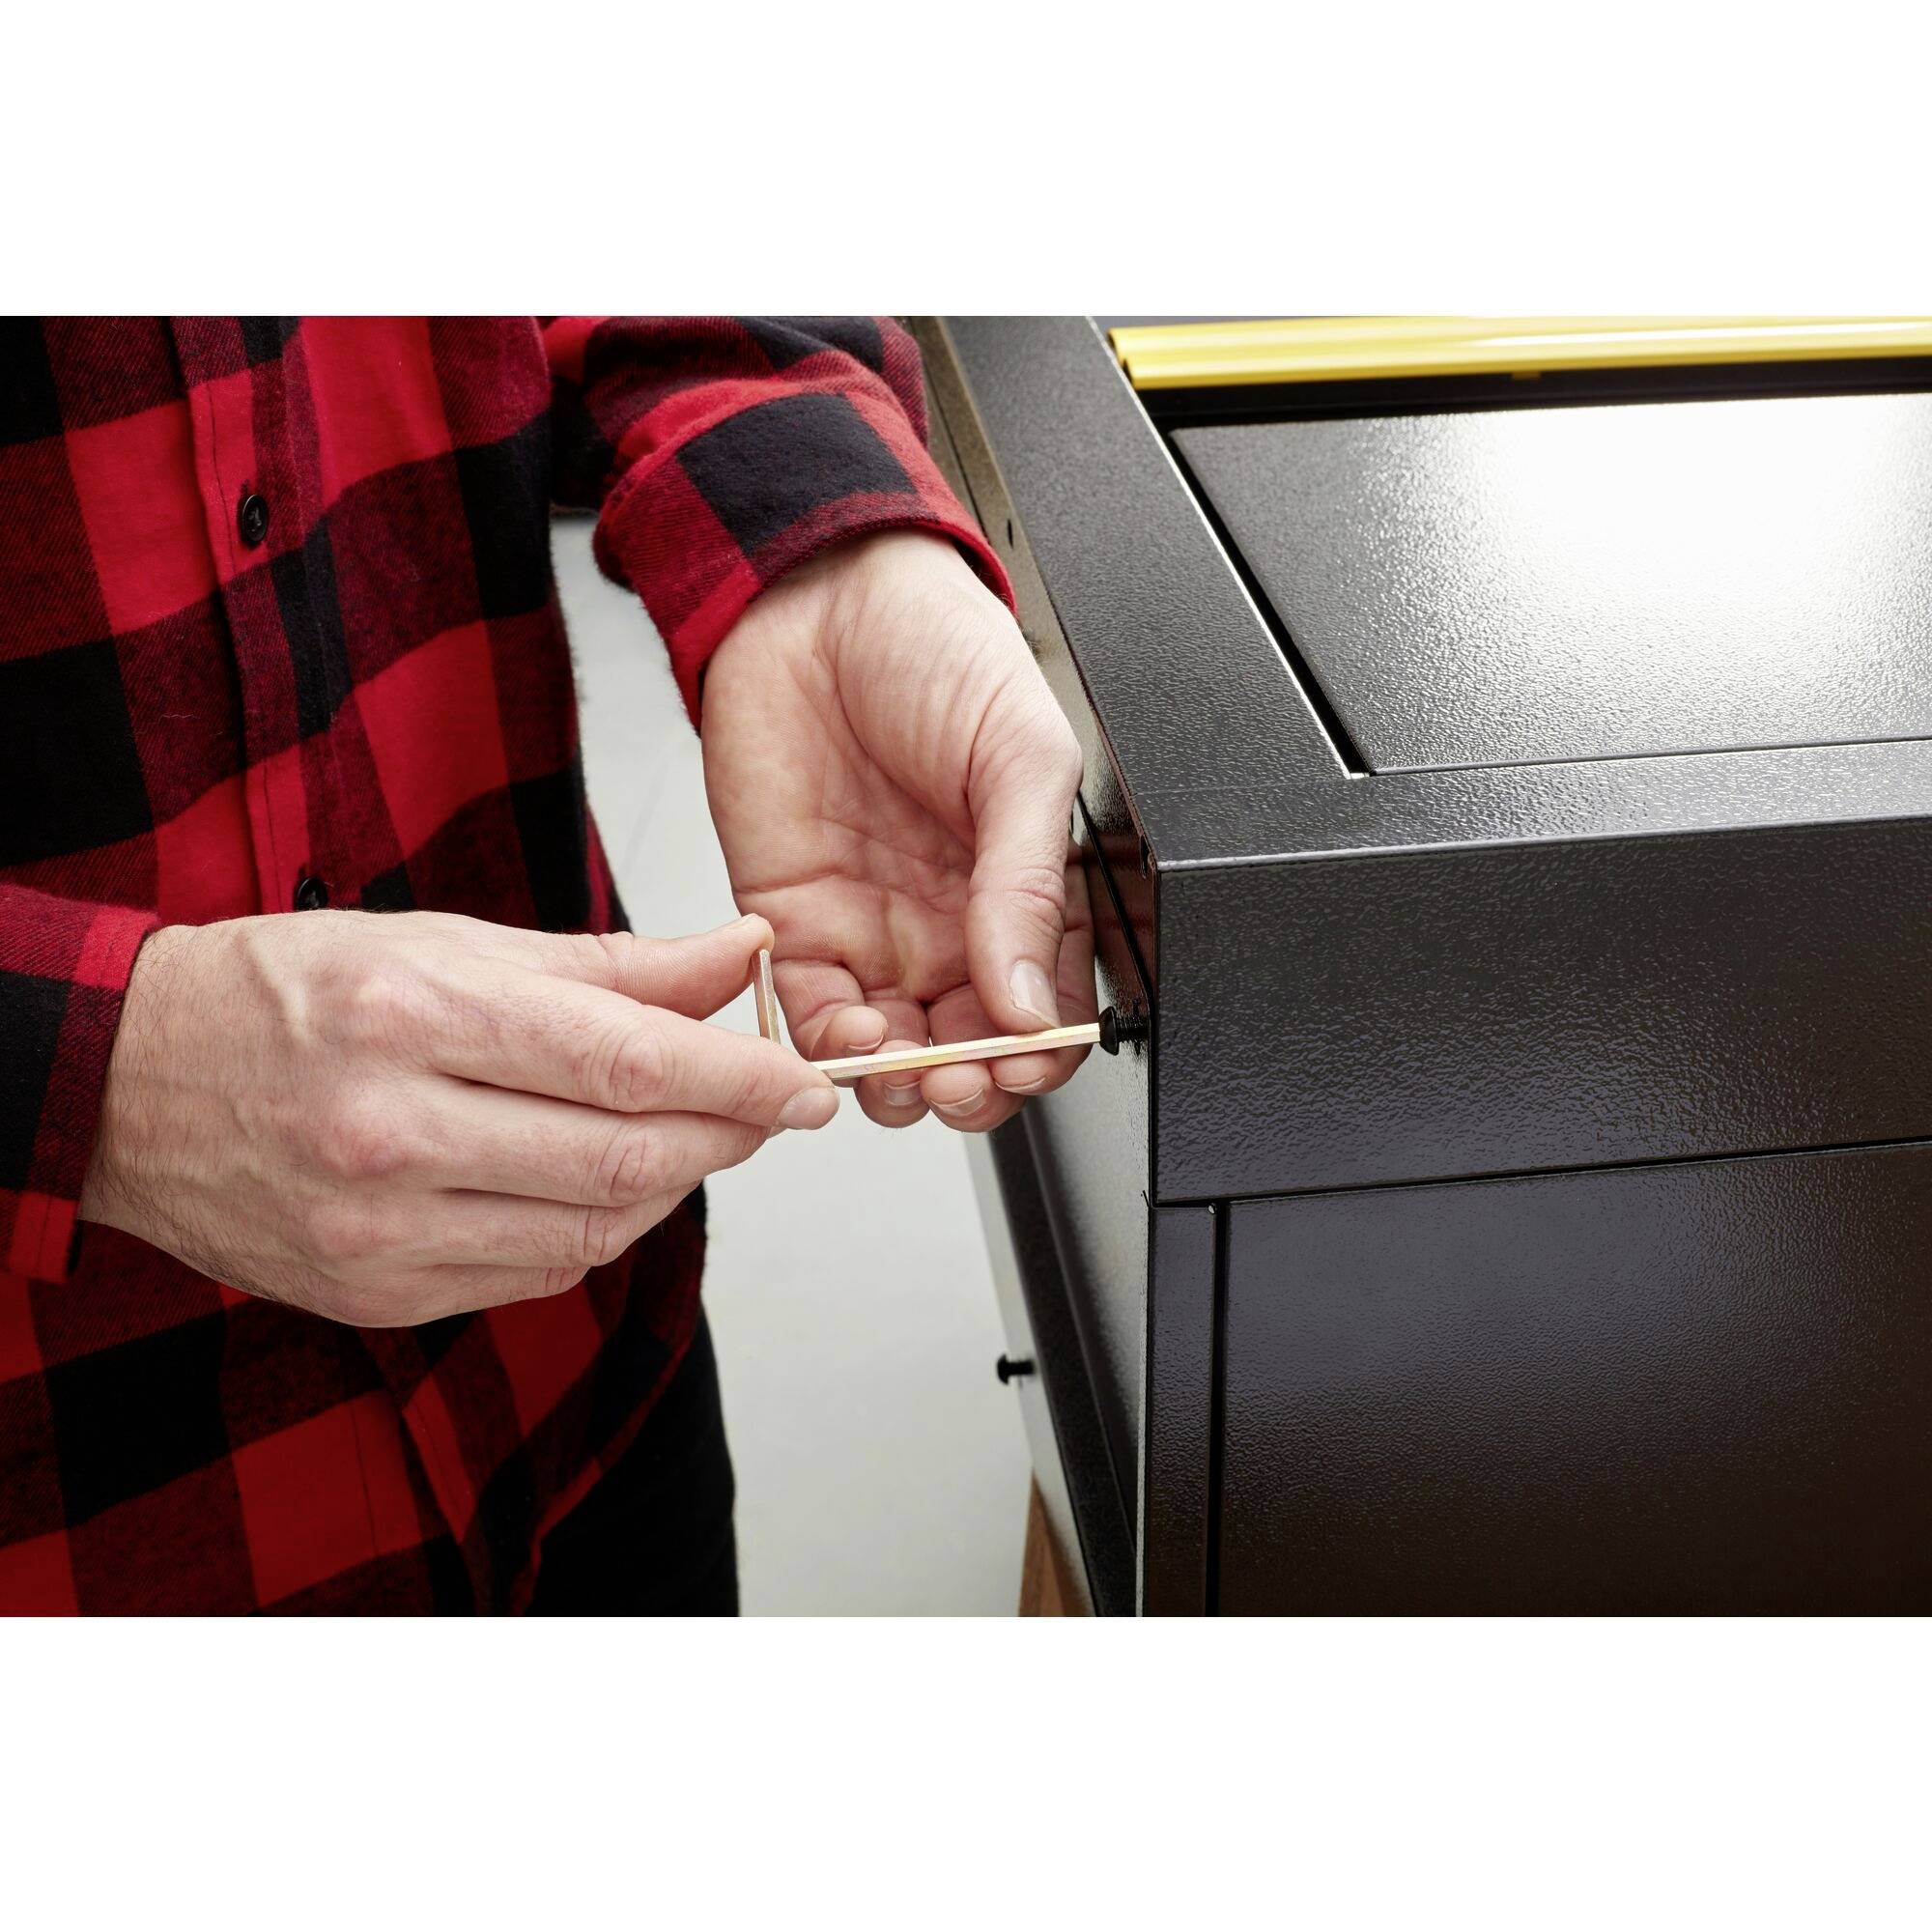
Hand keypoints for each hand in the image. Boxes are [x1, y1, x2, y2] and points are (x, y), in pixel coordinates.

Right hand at [78, 910, 835, 1325]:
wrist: (133, 1084)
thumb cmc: (292, 991)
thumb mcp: (449, 939)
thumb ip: (610, 964)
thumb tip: (739, 956)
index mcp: (413, 1015)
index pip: (626, 1062)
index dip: (741, 1078)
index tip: (810, 1082)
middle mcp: (391, 1131)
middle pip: (625, 1156)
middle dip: (730, 1137)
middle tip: (777, 1110)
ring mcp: (377, 1228)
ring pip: (594, 1226)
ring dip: (673, 1182)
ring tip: (694, 1133)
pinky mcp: (375, 1293)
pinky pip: (538, 1272)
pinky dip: (599, 1226)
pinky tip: (605, 1178)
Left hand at [702, 530, 1091, 1132]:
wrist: (814, 598)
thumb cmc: (933, 653)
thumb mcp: (1020, 759)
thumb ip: (1029, 884)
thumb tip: (1033, 996)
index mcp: (1025, 892)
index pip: (1045, 1009)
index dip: (1039, 1054)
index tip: (1023, 1061)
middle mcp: (952, 927)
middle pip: (969, 1052)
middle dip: (967, 1085)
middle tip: (959, 1079)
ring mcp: (874, 933)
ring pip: (891, 1053)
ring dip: (896, 1080)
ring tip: (898, 1063)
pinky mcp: (795, 925)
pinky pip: (809, 1015)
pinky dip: (825, 1044)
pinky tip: (844, 1030)